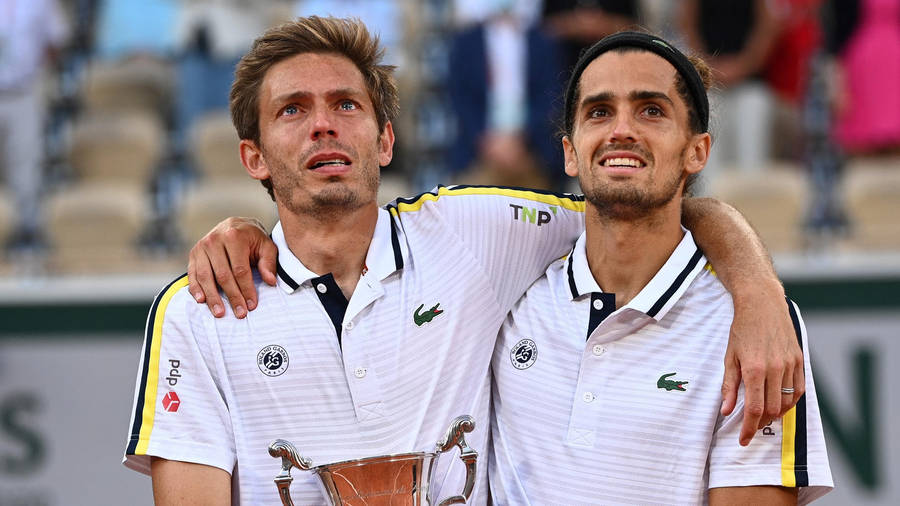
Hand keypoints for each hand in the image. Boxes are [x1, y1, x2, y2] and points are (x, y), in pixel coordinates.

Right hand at [187, 217, 277, 317]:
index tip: (252, 305)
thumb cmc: (253, 239)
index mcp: (234, 236)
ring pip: (206, 277)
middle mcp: (215, 240)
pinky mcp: (194, 253)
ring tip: (220, 313)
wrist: (235, 226)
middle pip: (223, 275)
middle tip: (240, 313)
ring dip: (213, 297)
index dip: (246, 289)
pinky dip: (196, 288)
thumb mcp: (266, 246)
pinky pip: (193, 274)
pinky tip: (201, 300)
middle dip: (232, 296)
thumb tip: (270, 281)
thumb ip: (268, 263)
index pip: (240, 269)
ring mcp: (202, 247)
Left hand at [721, 285, 804, 445]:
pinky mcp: (799, 360)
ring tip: (763, 417)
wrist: (762, 305)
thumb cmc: (742, 330)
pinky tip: (779, 404)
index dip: (749, 428)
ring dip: (775, 415)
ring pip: (787, 403)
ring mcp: (790, 365)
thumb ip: (729, 386)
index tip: (743, 439)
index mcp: (754, 369)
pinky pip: (799, 391)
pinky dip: (790, 403)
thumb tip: (726, 411)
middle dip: (760, 424)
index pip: (754, 409)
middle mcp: (775, 369)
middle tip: (750, 427)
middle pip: (772, 410)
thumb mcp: (729, 357)